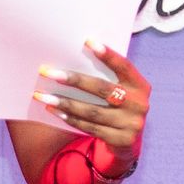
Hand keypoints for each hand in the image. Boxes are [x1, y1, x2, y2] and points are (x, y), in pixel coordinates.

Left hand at [34, 41, 149, 155]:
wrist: (130, 141)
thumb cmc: (119, 107)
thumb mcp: (122, 91)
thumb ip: (108, 78)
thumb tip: (73, 59)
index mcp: (140, 86)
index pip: (124, 67)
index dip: (108, 55)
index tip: (88, 42)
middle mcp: (139, 104)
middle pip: (103, 89)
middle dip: (74, 80)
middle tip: (49, 73)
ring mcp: (131, 124)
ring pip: (92, 111)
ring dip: (65, 103)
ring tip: (43, 96)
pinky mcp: (121, 140)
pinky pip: (90, 127)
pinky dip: (70, 118)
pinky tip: (55, 111)